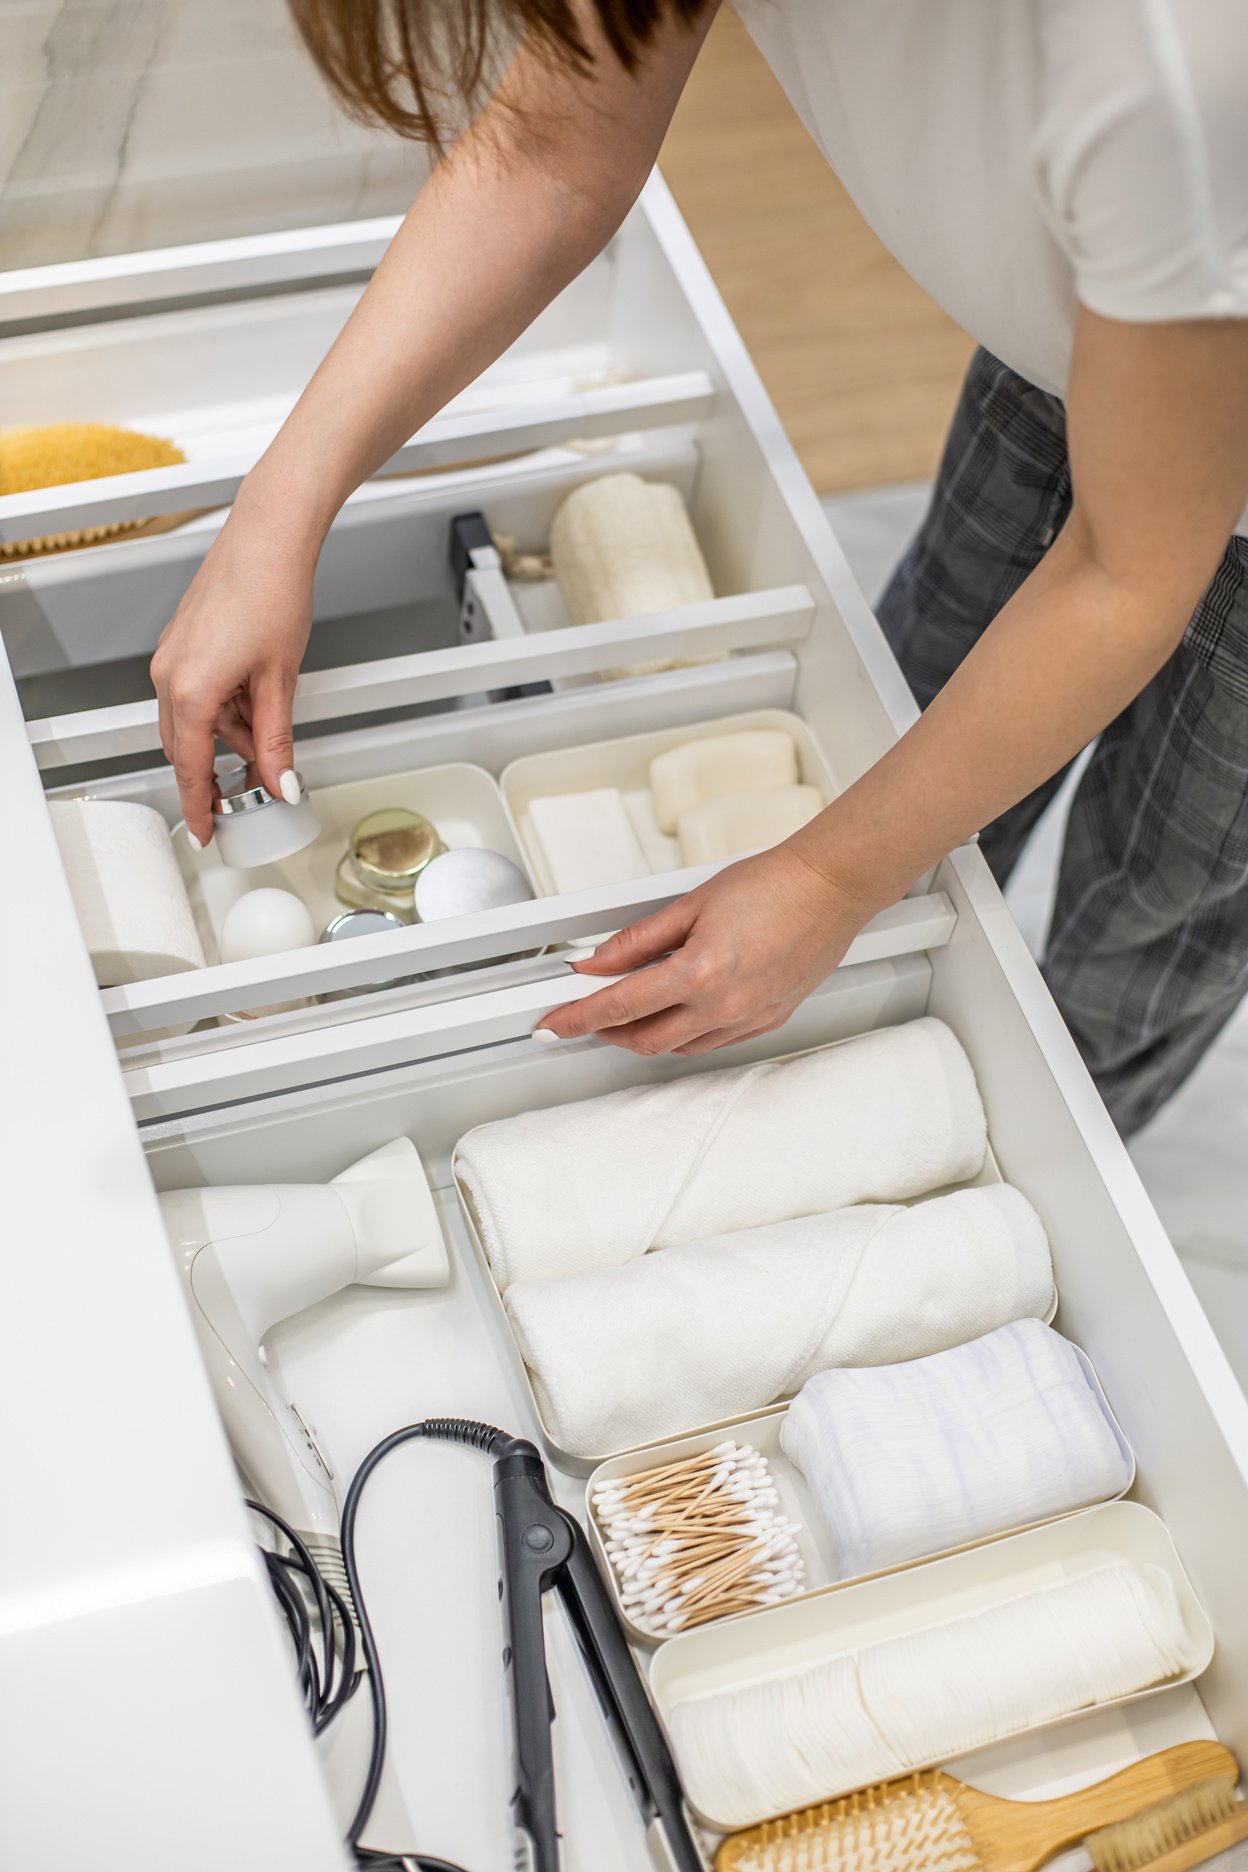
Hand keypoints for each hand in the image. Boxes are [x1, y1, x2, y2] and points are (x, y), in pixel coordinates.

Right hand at [150, 506, 316, 844]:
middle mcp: (169, 674)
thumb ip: (276, 741)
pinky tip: (254, 707)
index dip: (199, 806)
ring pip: (192, 721)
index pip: (189, 767)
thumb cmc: (273, 593)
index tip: (206, 833)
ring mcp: (172, 657)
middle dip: (212, 775)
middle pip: (184, 747)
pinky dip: (222, 710)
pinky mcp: (181, 644)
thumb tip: (281, 781)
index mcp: (190, 690)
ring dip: (226, 738)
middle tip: (242, 798)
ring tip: (267, 742)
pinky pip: (195, 694)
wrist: (268, 539)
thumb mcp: (281, 682)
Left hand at [538, 842, 873, 1055]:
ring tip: (631, 1012)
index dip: (578, 1017)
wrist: (830, 888)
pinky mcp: (768, 1020)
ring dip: (646, 1035)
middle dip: (609, 1032)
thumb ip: (638, 938)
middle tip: (588, 1015)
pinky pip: (713, 1042)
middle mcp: (724, 1005)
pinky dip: (685, 1034)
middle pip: (645, 1039)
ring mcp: (748, 1018)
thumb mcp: (691, 903)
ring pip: (679, 1047)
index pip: (619, 1006)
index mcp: (700, 973)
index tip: (555, 1023)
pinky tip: (679, 1014)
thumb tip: (599, 960)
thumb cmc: (774, 885)